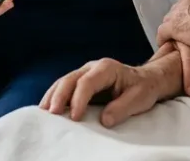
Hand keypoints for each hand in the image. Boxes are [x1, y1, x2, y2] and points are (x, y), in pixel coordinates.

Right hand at [40, 56, 175, 127]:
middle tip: (51, 113)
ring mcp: (85, 73)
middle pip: (70, 79)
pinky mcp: (81, 81)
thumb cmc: (143, 88)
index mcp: (106, 68)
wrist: (145, 79)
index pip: (87, 82)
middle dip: (59, 96)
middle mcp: (92, 67)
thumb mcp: (139, 98)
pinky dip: (55, 96)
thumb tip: (104, 120)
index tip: (75, 117)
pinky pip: (64, 87)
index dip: (79, 99)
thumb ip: (122, 108)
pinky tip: (48, 108)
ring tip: (43, 112)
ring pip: (63, 81)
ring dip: (52, 96)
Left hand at [157, 0, 189, 53]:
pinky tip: (167, 46)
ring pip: (169, 20)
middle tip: (187, 32)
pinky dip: (163, 40)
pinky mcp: (173, 27)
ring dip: (172, 30)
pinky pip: (162, 33)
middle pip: (178, 9)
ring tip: (177, 41)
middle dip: (181, 20)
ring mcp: (179, 12)